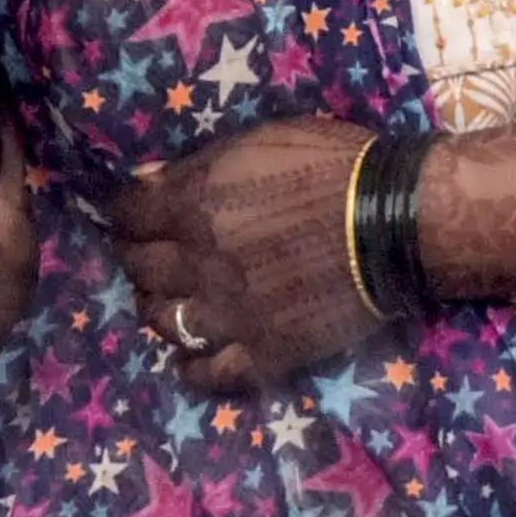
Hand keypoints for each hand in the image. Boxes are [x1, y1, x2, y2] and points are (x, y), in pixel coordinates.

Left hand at [109, 114, 381, 394]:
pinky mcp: (264, 353)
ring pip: (165, 322)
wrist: (394, 222)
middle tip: (144, 256)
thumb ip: (196, 165)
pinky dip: (191, 367)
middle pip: (139, 269)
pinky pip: (210, 373)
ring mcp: (229, 314)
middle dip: (135, 259)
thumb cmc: (331, 164)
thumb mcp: (258, 142)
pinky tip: (187, 359)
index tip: (127, 213)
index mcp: (193, 205)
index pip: (127, 215)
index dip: (121, 213)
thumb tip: (143, 180)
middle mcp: (198, 264)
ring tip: (165, 303)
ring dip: (157, 310)